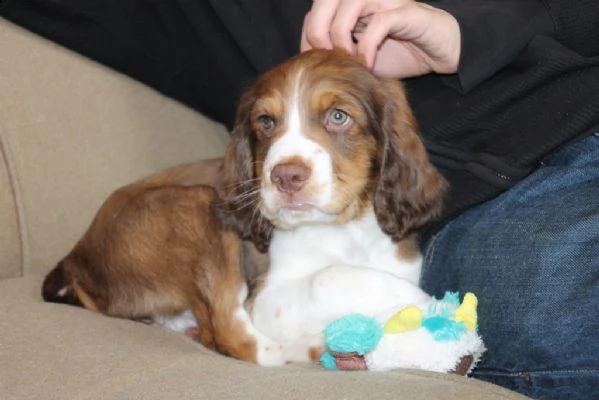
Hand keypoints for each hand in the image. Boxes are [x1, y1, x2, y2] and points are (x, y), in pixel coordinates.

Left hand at [301, 0, 460, 78]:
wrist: (439, 52)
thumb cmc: (399, 52)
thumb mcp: (360, 57)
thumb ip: (337, 55)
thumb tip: (310, 67)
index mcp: (350, 5)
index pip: (314, 13)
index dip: (307, 39)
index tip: (313, 65)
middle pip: (324, 1)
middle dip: (318, 33)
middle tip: (327, 60)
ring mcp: (384, 0)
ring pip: (348, 5)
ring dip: (340, 37)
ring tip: (347, 61)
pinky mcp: (405, 11)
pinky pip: (378, 23)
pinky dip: (367, 46)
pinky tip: (367, 64)